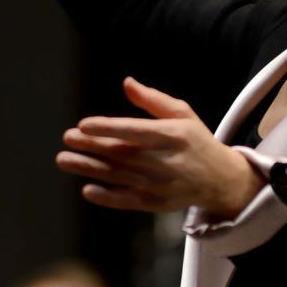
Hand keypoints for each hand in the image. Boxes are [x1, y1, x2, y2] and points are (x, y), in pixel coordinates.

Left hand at [56, 77, 266, 215]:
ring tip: (65, 160)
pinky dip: (107, 197)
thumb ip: (153, 100)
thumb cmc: (196, 140)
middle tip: (68, 139)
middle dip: (92, 146)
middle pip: (122, 154)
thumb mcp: (182, 114)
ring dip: (90, 169)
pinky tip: (87, 190)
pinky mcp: (157, 204)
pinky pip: (128, 201)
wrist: (221, 180)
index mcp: (173, 135)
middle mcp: (166, 162)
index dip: (108, 128)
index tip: (83, 124)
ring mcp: (161, 186)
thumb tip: (127, 83)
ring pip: (119, 177)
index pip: (135, 131)